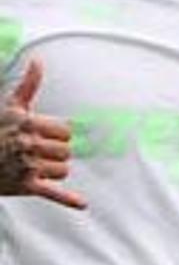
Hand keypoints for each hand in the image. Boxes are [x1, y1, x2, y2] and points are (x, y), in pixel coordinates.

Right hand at [0, 57, 85, 208]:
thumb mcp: (10, 106)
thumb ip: (29, 85)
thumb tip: (38, 61)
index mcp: (27, 124)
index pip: (66, 131)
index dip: (57, 134)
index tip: (43, 134)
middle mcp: (28, 145)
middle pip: (67, 151)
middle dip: (54, 151)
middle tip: (35, 150)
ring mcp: (26, 167)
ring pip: (63, 170)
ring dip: (52, 169)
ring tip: (32, 165)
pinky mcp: (25, 186)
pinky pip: (52, 193)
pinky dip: (67, 199)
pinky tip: (82, 204)